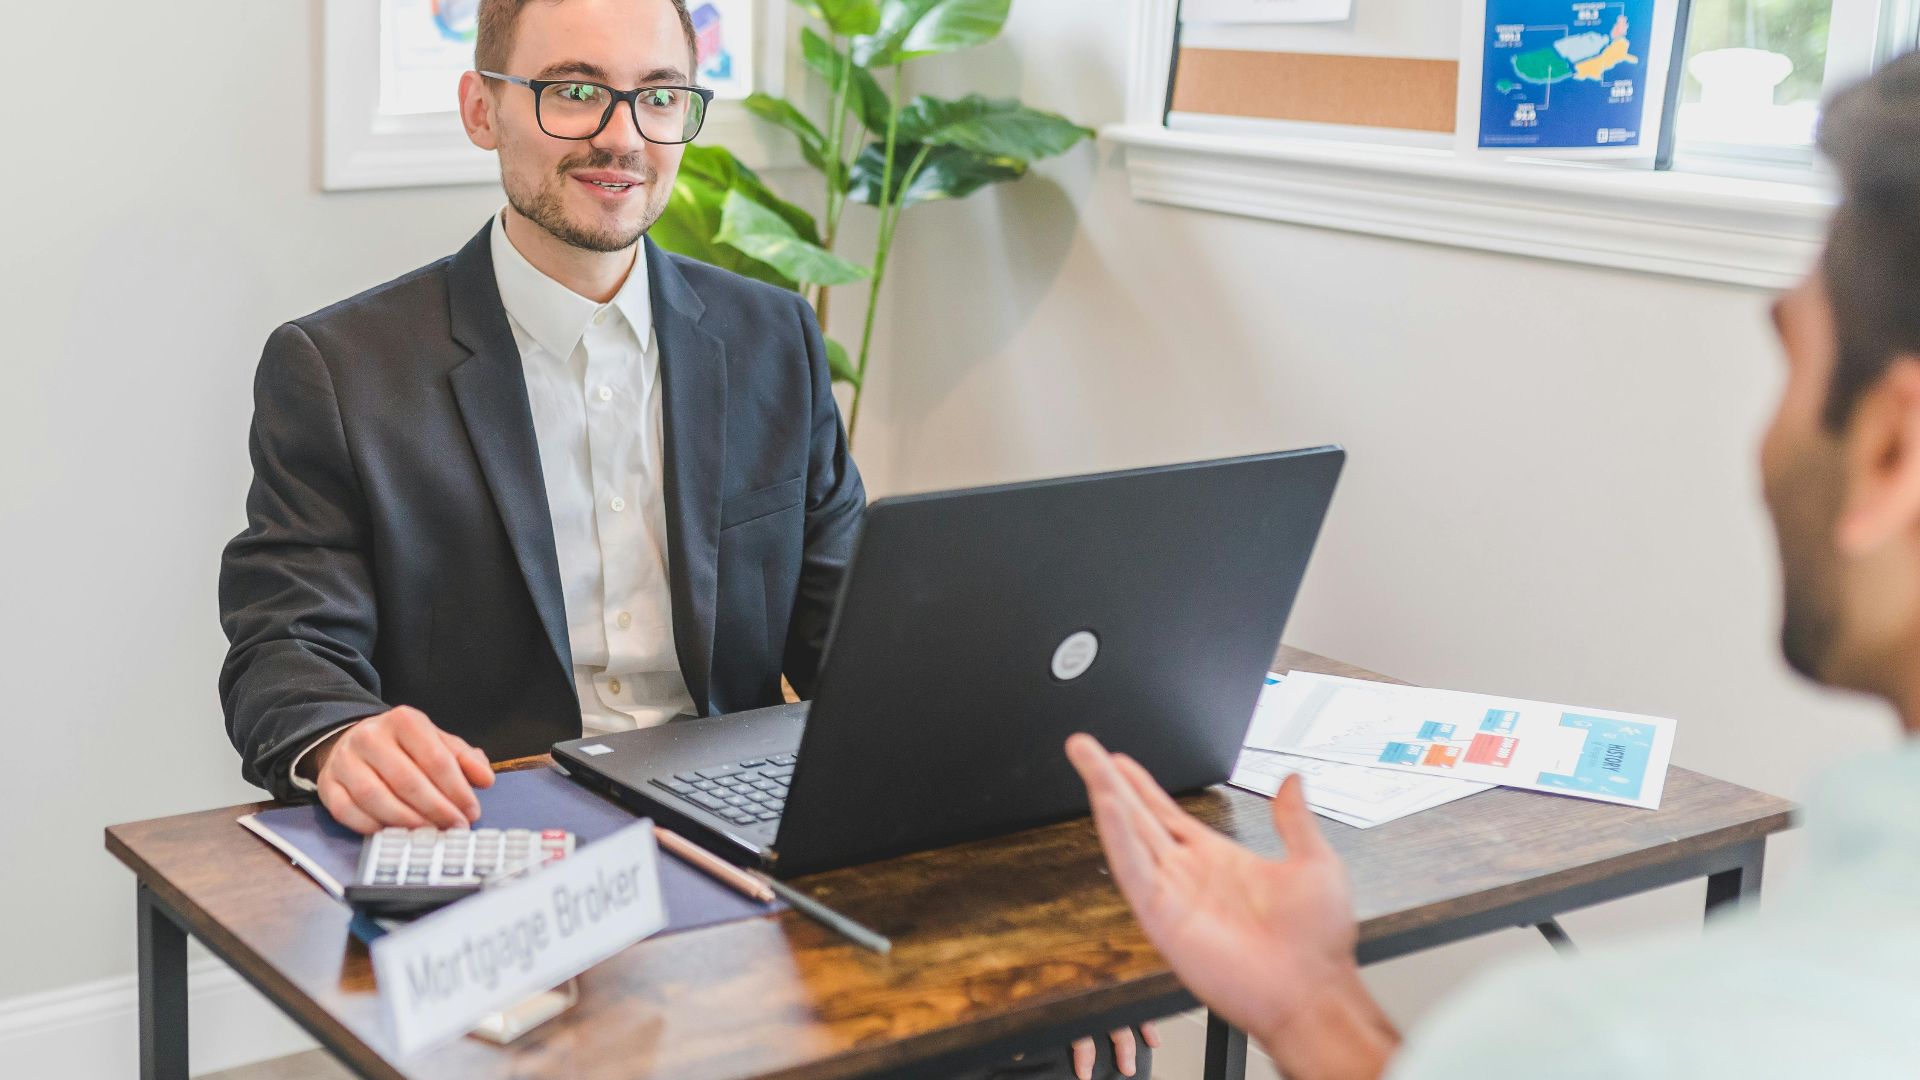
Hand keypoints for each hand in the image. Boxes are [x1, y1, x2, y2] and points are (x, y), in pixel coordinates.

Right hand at [311, 706, 494, 832]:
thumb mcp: (438, 742)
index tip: (472, 811)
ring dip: (406, 820)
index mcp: (404, 721)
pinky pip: (347, 811)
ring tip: (429, 833)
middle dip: (436, 809)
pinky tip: (393, 833)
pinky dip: (371, 826)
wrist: (355, 740)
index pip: (435, 758)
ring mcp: (345, 760)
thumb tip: (485, 779)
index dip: (457, 789)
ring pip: (374, 797)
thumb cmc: (404, 747)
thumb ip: (465, 759)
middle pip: (407, 780)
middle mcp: (371, 736)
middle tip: (455, 827)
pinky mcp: (328, 784)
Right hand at [1064, 735, 1396, 1079]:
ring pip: (1128, 835)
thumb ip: (1294, 820)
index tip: (1118, 759)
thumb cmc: (1318, 942)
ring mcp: (1172, 894)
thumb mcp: (1313, 863)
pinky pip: (1133, 870)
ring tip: (1087, 761)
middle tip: (1082, 746)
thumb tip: (1291, 782)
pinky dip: (1117, 837)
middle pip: (1136, 815)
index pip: (1166, 814)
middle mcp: (1187, 875)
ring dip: (1105, 796)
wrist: (1314, 992)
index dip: (1141, 785)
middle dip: (1108, 778)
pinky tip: (1106, 805)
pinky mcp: (1163, 917)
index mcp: (1217, 859)